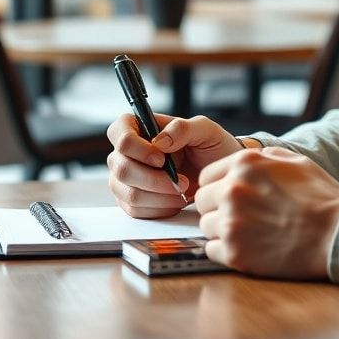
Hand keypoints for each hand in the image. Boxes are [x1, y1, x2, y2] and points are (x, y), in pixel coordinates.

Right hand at [107, 113, 242, 217]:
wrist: (218, 175)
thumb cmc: (211, 147)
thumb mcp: (205, 130)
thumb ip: (182, 128)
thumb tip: (158, 142)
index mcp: (138, 128)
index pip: (119, 135)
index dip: (137, 149)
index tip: (162, 159)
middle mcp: (126, 153)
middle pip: (122, 169)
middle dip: (154, 180)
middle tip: (181, 181)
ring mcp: (126, 179)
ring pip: (129, 193)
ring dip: (160, 196)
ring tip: (182, 191)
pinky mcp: (131, 201)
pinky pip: (136, 210)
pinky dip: (160, 209)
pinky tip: (175, 201)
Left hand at [195, 146, 338, 278]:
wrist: (338, 233)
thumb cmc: (321, 197)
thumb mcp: (295, 160)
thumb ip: (263, 157)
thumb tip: (247, 160)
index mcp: (244, 165)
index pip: (206, 177)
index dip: (217, 188)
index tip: (230, 198)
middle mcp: (232, 191)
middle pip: (202, 202)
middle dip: (216, 208)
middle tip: (240, 217)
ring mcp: (231, 223)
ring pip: (206, 227)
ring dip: (222, 231)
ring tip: (249, 233)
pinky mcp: (235, 253)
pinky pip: (211, 251)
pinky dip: (226, 251)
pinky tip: (248, 248)